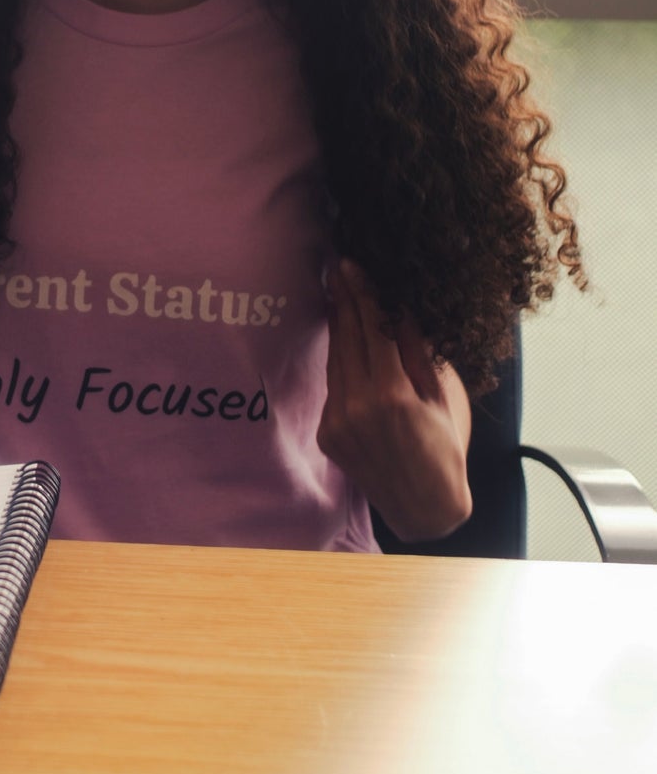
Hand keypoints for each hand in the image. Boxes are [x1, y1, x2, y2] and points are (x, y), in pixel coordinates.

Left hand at [317, 261, 471, 542]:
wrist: (424, 507)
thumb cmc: (445, 449)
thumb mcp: (442, 397)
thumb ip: (417, 353)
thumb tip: (401, 309)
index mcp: (393, 396)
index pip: (373, 331)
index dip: (363, 295)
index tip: (352, 266)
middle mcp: (359, 408)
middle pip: (348, 340)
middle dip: (343, 300)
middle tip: (337, 267)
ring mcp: (339, 422)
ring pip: (335, 361)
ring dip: (336, 325)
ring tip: (338, 293)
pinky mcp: (328, 434)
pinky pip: (333, 387)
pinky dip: (339, 361)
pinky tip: (342, 337)